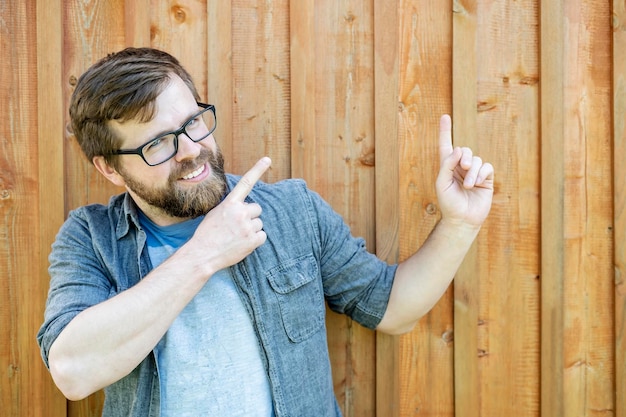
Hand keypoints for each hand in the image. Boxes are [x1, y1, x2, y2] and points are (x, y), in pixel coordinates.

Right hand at [191, 157, 271, 271]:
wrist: (203, 254)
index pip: (246, 183)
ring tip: (237, 237)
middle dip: (250, 216)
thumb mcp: (215, 214)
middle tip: (237, 226)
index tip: (267, 159)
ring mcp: (247, 226)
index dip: (257, 169)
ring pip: (259, 223)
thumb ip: (230, 208)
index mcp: (230, 203)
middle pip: (257, 208)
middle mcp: (240, 212)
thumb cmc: (207, 235)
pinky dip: (255, 240)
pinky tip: (242, 243)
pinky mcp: (253, 240)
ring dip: (251, 229)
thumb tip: (243, 207)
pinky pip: (262, 236)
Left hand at [436, 115, 493, 226]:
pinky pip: (487, 167)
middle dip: (465, 157)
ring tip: (468, 185)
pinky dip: (481, 173)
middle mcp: (460, 167)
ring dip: (472, 171)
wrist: (462, 219)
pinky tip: (477, 183)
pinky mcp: (486, 179)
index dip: (445, 131)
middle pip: (465, 150)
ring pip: (477, 159)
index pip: (446, 145)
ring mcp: (474, 173)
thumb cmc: (449, 203)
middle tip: (464, 167)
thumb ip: (447, 165)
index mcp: (447, 167)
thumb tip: (459, 149)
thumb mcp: (442, 183)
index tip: (445, 116)